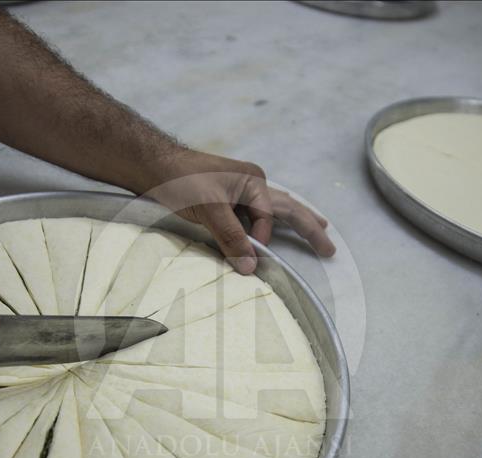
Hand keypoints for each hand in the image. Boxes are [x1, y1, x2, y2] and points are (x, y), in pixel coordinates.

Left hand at [144, 150, 335, 273]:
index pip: (269, 219)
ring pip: (276, 211)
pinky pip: (256, 215)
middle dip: (310, 228)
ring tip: (320, 230)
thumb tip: (252, 267)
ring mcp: (240, 191)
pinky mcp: (226, 199)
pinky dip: (270, 225)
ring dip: (297, 222)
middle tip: (330, 249)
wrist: (152, 166)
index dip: (260, 241)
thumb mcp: (208, 209)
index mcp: (254, 181)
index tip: (247, 257)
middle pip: (288, 209)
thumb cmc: (180, 180)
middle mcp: (252, 184)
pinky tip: (277, 228)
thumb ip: (231, 237)